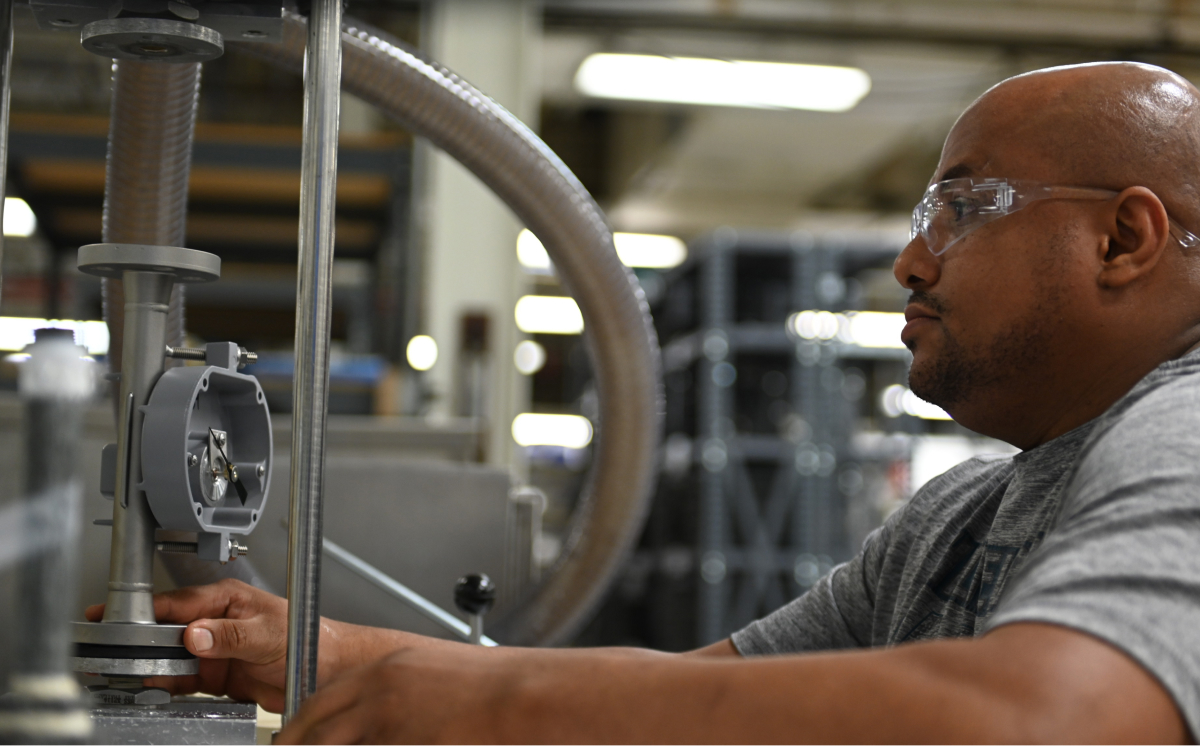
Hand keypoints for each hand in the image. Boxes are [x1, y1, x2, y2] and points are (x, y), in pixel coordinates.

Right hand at [85, 578, 294, 711]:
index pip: (176, 603)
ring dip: (149, 666)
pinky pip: (182, 680)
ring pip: (169, 657)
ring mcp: (213, 650)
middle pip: (165, 630)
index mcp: (226, 600)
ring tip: (123, 674)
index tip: (111, 615)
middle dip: (137, 641)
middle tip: (108, 652)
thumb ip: (230, 636)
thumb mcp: (266, 634)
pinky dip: (166, 685)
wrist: (324, 669)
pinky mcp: (215, 676)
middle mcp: (215, 622)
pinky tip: (153, 689)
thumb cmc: (304, 637)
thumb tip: (194, 635)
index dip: (142, 610)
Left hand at [276, 642, 506, 743]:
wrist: (519, 694)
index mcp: (387, 668)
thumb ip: (399, 696)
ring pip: (333, 742)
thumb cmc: (491, 688)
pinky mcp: (402, 739)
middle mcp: (380, 690)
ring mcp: (389, 719)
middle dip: (295, 743)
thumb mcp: (435, 678)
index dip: (301, 725)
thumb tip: (377, 721)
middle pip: (316, 723)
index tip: (291, 740)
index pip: (324, 698)